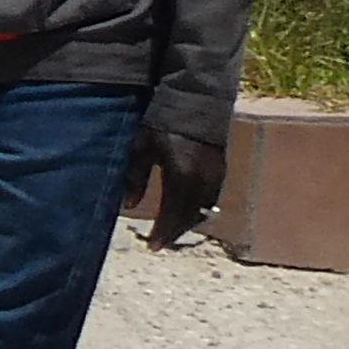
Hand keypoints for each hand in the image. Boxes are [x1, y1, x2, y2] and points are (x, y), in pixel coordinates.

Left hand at [130, 127, 225, 246]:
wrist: (196, 102)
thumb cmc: (162, 122)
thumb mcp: (141, 148)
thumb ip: (134, 177)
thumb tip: (127, 205)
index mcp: (182, 176)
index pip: (173, 214)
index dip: (163, 232)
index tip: (152, 246)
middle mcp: (203, 180)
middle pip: (190, 217)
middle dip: (174, 233)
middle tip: (159, 243)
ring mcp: (216, 176)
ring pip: (203, 211)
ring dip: (187, 223)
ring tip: (169, 231)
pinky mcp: (221, 170)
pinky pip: (211, 200)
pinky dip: (198, 211)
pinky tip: (186, 213)